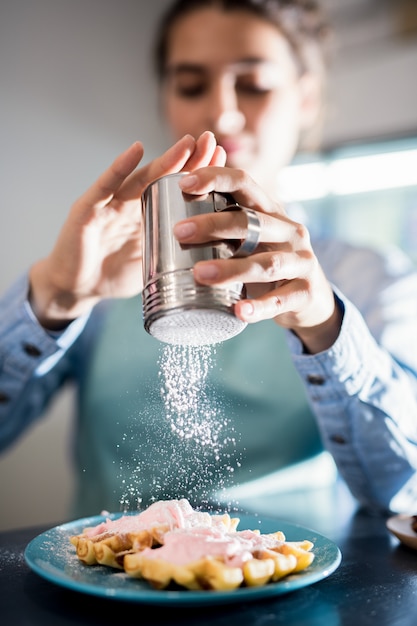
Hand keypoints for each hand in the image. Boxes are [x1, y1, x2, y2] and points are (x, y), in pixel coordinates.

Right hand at [29, 132, 224, 327]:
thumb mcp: (152, 266)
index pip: (178, 189)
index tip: (222, 159)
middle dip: (189, 159)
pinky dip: (120, 167)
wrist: (76, 291)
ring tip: (187, 143)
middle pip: (164, 177)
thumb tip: (210, 261)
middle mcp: (131, 204)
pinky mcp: (88, 211)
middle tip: (210, 140)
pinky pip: (105, 186)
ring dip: (164, 159)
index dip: (199, 174)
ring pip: (141, 177)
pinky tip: (136, 150)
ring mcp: (110, 205)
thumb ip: (173, 255)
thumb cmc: (112, 276)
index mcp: (148, 215)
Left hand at [173, 166, 341, 353]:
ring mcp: (301, 261)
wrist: (312, 298)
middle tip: (180, 233)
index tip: (184, 183)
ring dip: (231, 268)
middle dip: (213, 225)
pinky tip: (240, 312)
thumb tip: (168, 216)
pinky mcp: (305, 291)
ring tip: (200, 274)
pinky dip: (259, 308)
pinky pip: (281, 300)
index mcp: (271, 211)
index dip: (215, 178)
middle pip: (251, 222)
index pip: (245, 183)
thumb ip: (223, 227)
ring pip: (266, 263)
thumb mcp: (252, 239)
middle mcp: (290, 230)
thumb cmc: (268, 262)